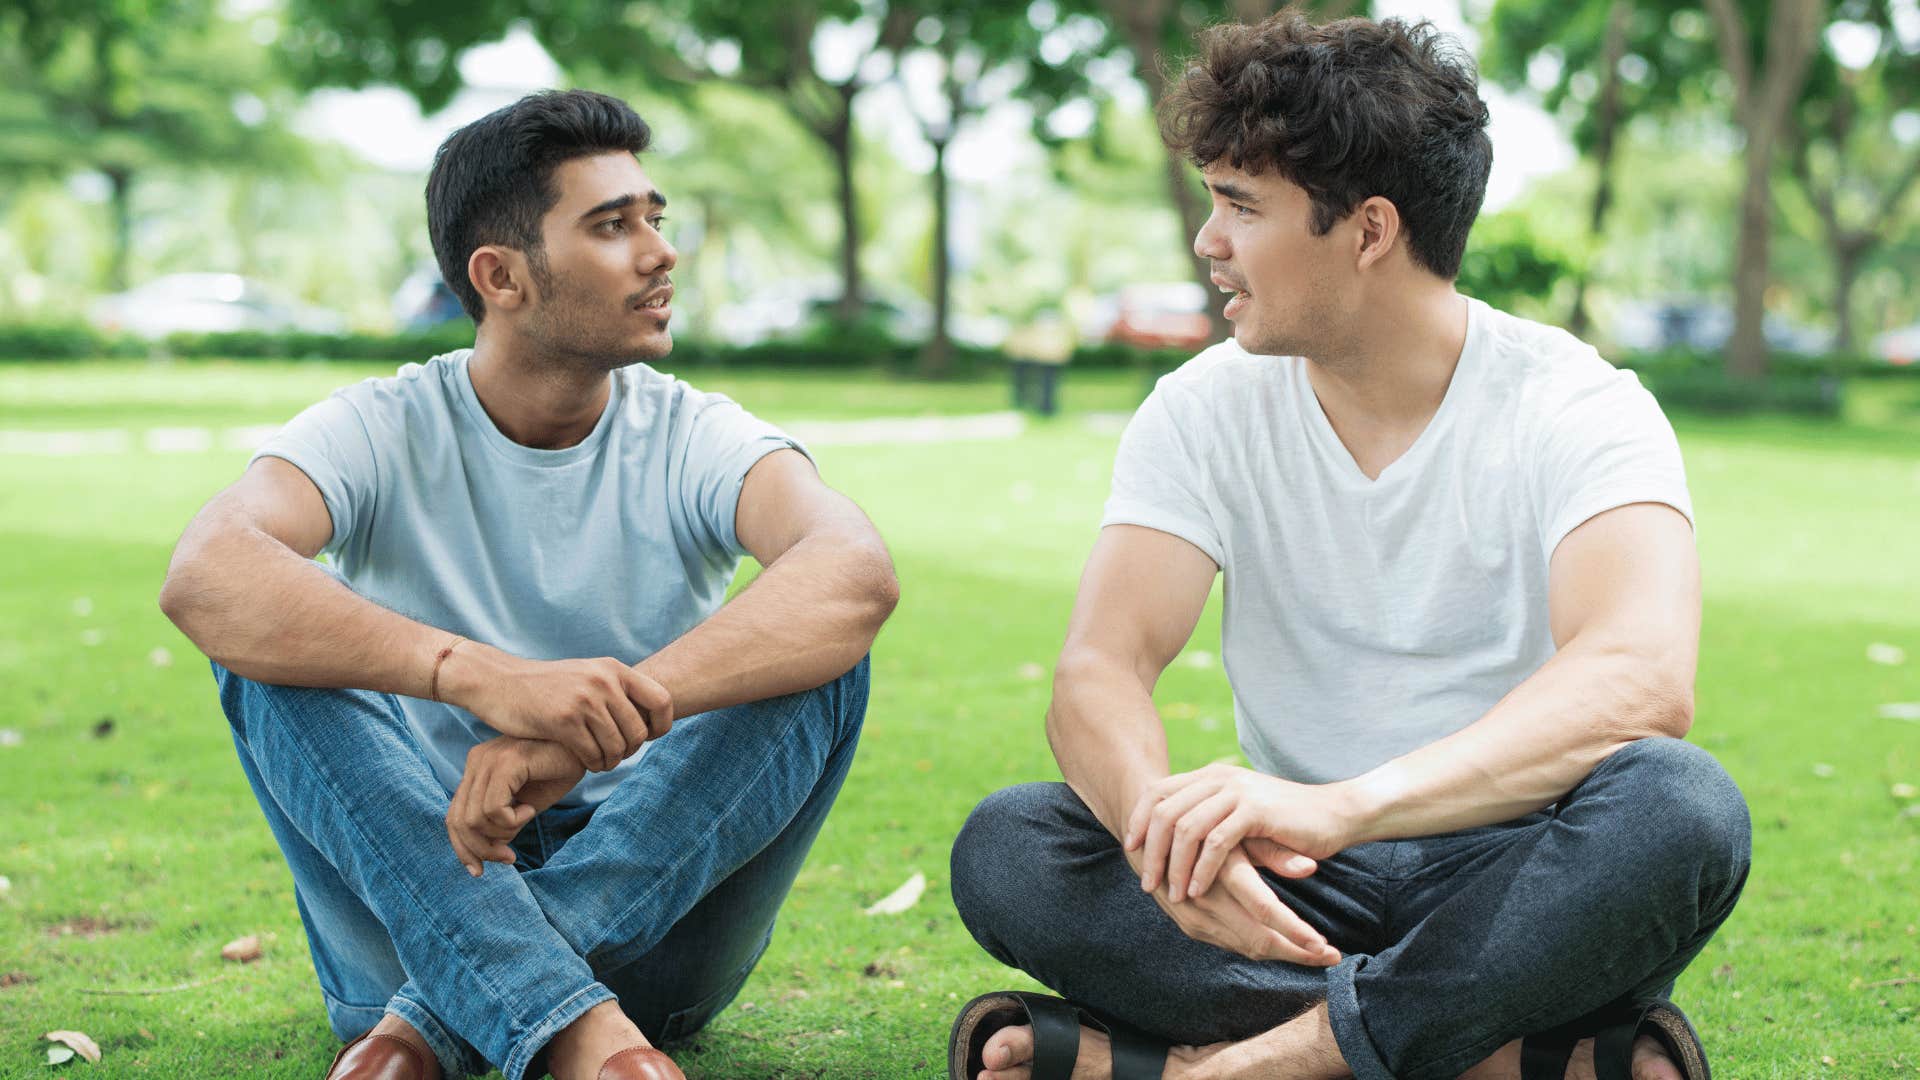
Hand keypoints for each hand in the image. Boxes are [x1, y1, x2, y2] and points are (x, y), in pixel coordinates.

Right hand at [446, 650, 671, 771]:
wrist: (500, 682)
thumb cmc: (547, 685)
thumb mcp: (587, 674)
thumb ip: (616, 689)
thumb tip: (651, 715)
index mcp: (613, 668)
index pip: (662, 700)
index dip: (661, 725)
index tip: (647, 738)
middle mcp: (603, 681)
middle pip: (639, 731)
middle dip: (631, 750)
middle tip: (616, 755)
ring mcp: (584, 700)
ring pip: (618, 747)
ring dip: (611, 761)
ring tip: (600, 761)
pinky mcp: (563, 721)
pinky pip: (593, 754)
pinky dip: (592, 764)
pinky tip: (584, 762)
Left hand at [446, 737, 585, 875]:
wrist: (585, 748)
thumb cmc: (559, 772)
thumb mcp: (525, 804)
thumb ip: (502, 823)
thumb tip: (488, 851)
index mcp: (477, 768)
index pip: (454, 816)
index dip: (463, 848)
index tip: (479, 871)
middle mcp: (477, 761)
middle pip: (459, 821)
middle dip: (482, 849)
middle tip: (509, 858)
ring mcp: (488, 759)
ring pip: (475, 819)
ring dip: (503, 832)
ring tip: (526, 818)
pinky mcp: (505, 763)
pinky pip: (494, 809)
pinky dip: (512, 820)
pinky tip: (530, 808)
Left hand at [1124, 763, 1356, 899]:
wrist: (1334, 814)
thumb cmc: (1284, 821)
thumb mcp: (1238, 815)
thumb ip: (1207, 819)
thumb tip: (1168, 842)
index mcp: (1210, 776)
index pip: (1158, 792)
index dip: (1139, 820)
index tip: (1130, 849)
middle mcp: (1219, 778)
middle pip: (1165, 811)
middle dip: (1152, 851)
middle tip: (1147, 882)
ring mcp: (1237, 792)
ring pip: (1187, 828)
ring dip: (1175, 865)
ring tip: (1172, 894)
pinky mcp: (1255, 811)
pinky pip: (1216, 842)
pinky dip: (1202, 869)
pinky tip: (1198, 890)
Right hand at [1127, 840, 1339, 965]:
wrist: (1148, 832)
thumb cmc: (1204, 824)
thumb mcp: (1240, 832)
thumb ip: (1274, 851)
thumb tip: (1309, 867)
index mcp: (1221, 872)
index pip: (1265, 912)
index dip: (1297, 933)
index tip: (1328, 948)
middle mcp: (1205, 901)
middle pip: (1259, 940)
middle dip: (1297, 952)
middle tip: (1331, 957)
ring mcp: (1194, 918)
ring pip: (1247, 946)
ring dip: (1282, 953)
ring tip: (1316, 954)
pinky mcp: (1189, 926)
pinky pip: (1232, 944)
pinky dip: (1259, 947)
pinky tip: (1284, 946)